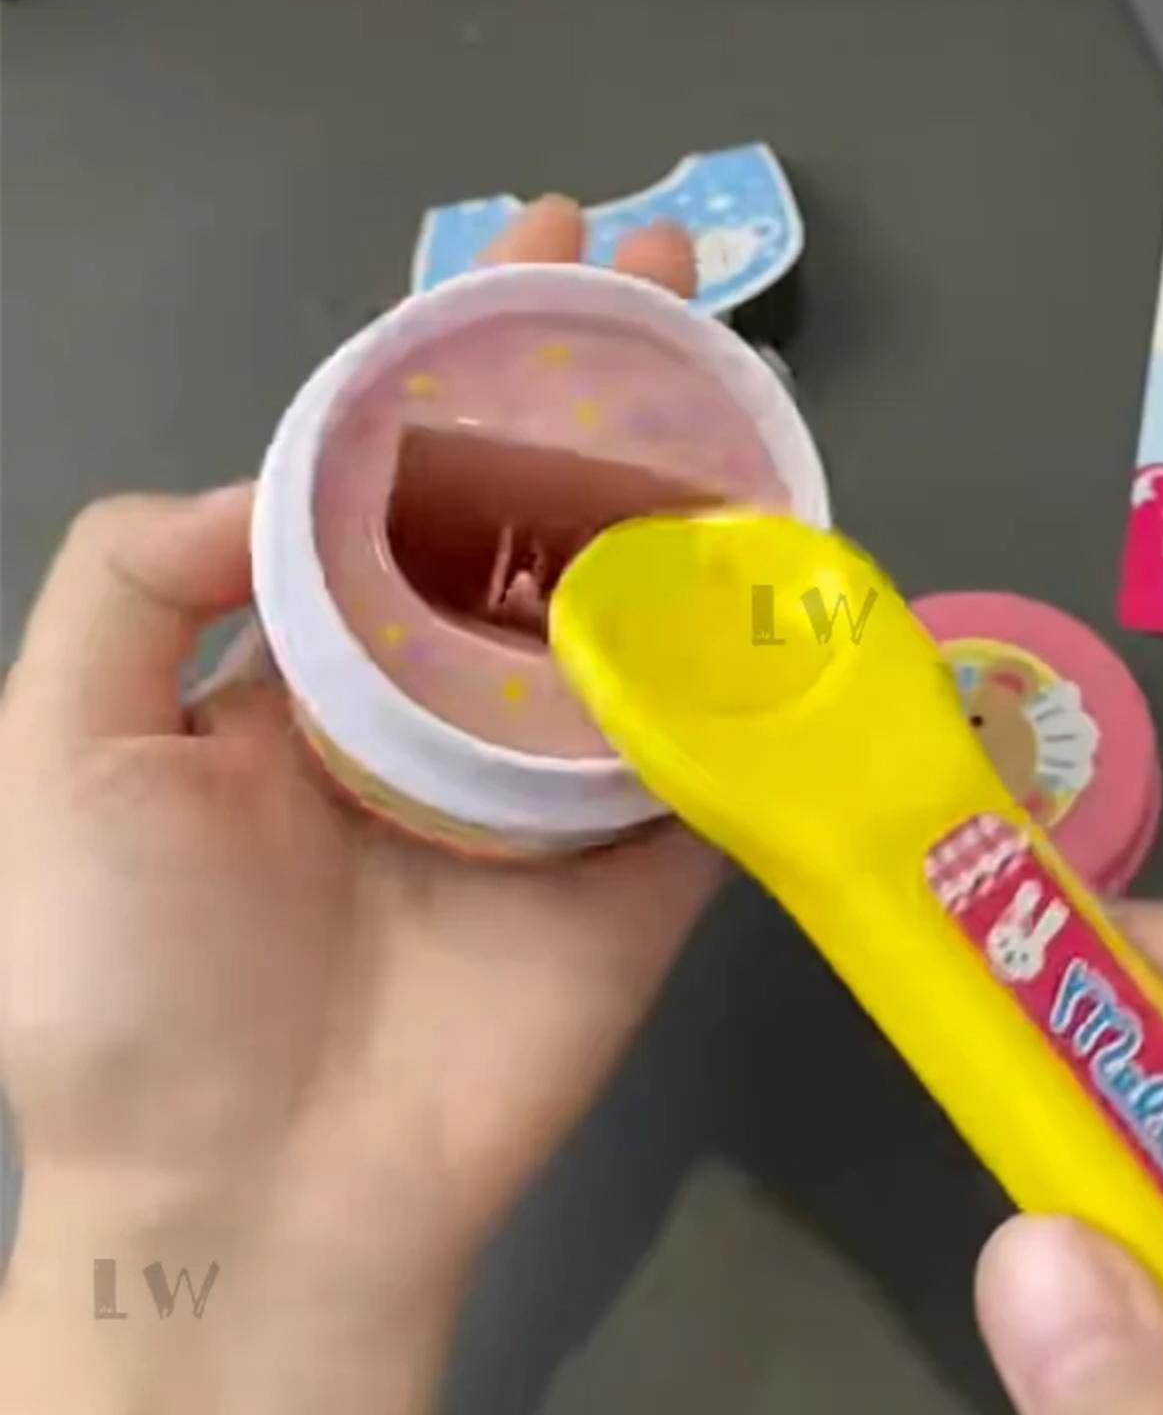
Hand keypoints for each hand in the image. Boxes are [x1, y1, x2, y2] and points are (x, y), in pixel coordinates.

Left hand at [0, 200, 716, 1413]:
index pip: (410, 473)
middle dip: (604, 382)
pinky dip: (763, 651)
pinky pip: (716, 736)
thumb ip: (135, 586)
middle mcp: (447, 694)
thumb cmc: (131, 978)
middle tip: (668, 271)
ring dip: (697, 479)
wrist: (256, 1193)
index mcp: (320, 661)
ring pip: (642, 600)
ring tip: (747, 370)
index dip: (465, 356)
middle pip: (544, 507)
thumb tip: (277, 477)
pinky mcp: (646, 857)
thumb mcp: (56, 753)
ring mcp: (559, 774)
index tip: (529, 250)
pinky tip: (807, 541)